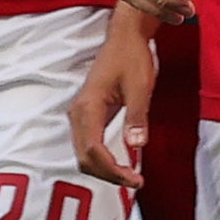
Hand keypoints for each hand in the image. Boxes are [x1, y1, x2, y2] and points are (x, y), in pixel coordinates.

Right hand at [67, 8, 153, 188]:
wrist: (124, 38)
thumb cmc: (132, 58)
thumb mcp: (140, 87)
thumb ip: (137, 116)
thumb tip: (137, 144)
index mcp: (89, 106)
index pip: (93, 149)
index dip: (112, 170)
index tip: (134, 179)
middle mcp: (78, 113)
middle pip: (84, 157)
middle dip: (108, 174)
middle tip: (135, 182)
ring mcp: (80, 114)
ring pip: (84, 154)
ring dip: (104, 169)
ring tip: (130, 177)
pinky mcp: (86, 115)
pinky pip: (88, 145)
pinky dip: (101, 160)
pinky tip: (120, 164)